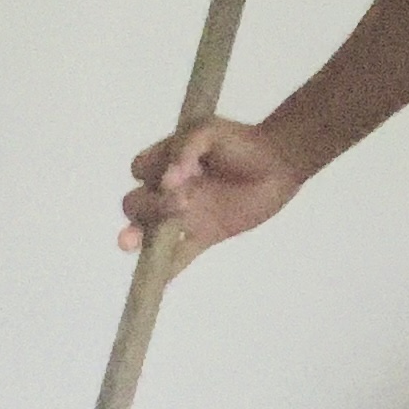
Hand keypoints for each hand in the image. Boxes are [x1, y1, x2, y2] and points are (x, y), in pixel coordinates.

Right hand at [119, 115, 304, 271]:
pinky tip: (157, 278)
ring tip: (130, 242)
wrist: (277, 162)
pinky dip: (168, 268)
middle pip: (139, 203)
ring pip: (151, 231)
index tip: (171, 176)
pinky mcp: (203, 235)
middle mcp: (169, 190)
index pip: (140, 169)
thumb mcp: (209, 130)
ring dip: (139, 237)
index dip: (148, 174)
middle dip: (149, 206)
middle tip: (181, 203)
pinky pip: (180, 255)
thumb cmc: (241, 142)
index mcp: (166, 161)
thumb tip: (170, 177)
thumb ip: (186, 147)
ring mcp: (185, 215)